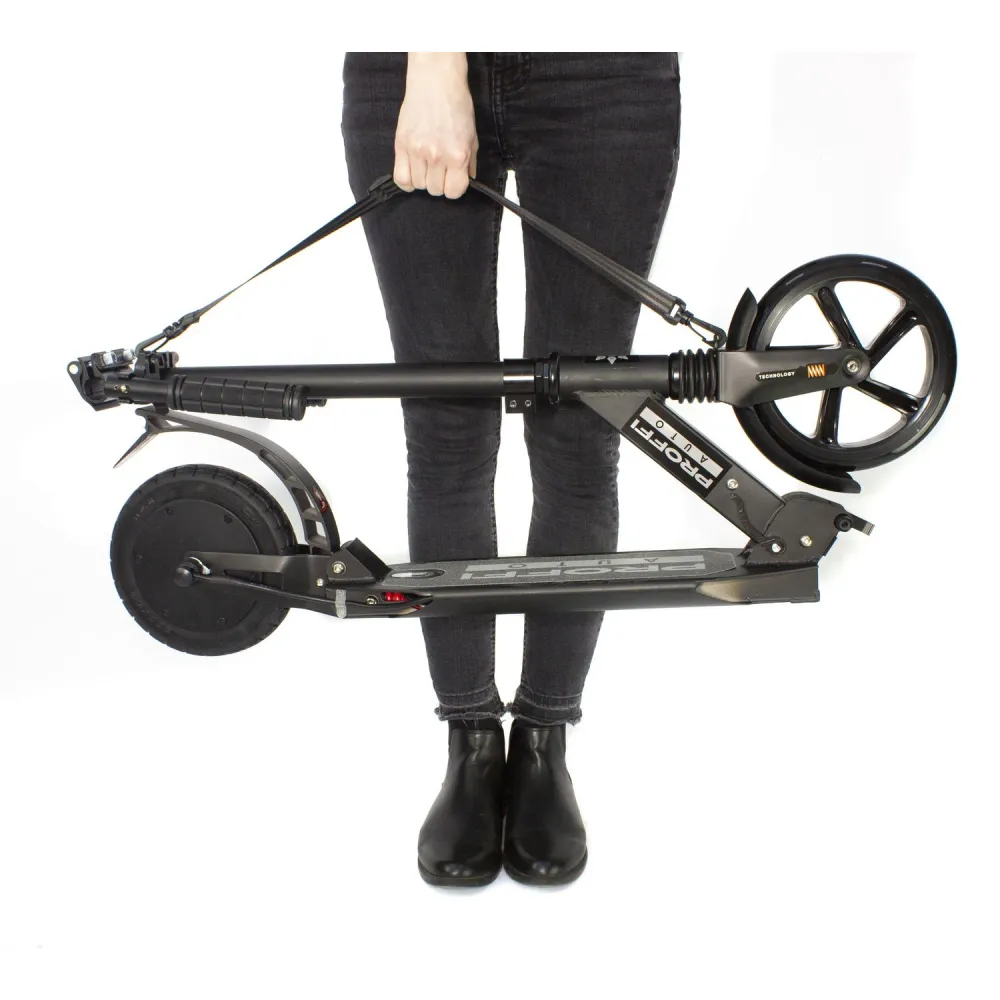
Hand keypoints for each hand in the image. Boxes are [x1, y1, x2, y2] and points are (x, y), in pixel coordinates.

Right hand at [393, 53, 478, 198]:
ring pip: (418, 185)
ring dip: (423, 179)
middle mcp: (437, 156)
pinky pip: (400, 179)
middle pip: (435, 190)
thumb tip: (467, 180)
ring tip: (426, 165)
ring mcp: (417, 151)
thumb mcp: (472, 135)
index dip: (454, 188)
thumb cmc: (455, 104)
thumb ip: (470, 162)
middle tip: (439, 168)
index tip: (452, 180)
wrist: (435, 81)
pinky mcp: (401, 145)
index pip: (454, 192)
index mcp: (457, 155)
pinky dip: (407, 181)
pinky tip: (412, 172)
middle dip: (439, 183)